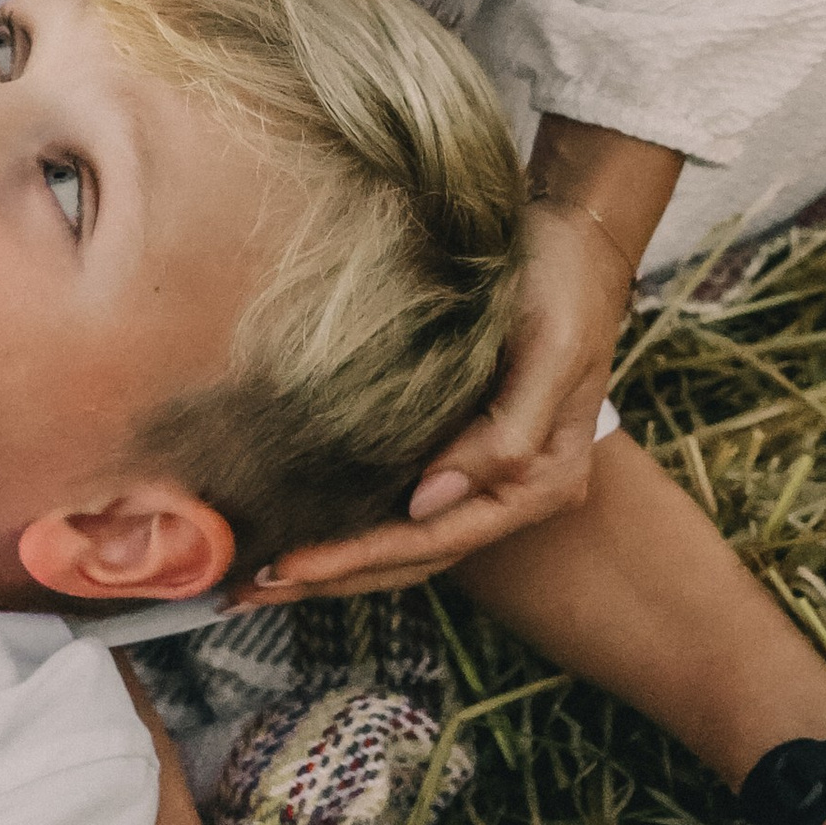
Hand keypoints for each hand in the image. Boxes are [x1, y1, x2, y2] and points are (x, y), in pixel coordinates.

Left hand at [243, 199, 627, 601]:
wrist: (578, 235)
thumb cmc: (566, 283)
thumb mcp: (551, 350)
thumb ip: (507, 435)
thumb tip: (429, 501)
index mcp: (541, 479)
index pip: (435, 538)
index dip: (359, 557)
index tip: (289, 565)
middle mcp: (512, 489)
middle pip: (412, 555)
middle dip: (331, 577)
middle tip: (247, 588)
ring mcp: (484, 471)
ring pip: (402, 539)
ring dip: (335, 563)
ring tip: (258, 577)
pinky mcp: (458, 443)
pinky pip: (399, 500)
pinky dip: (351, 521)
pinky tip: (304, 525)